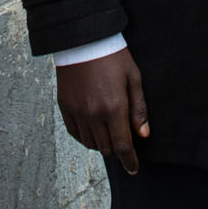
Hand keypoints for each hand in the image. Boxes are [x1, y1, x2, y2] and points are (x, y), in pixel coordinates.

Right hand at [56, 49, 149, 173]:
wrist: (83, 39)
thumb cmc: (113, 56)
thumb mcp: (133, 78)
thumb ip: (138, 109)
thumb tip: (142, 135)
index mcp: (114, 108)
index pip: (123, 147)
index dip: (130, 162)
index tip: (134, 169)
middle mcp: (94, 114)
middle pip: (107, 148)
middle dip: (118, 151)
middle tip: (124, 142)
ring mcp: (77, 112)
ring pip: (91, 144)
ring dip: (102, 144)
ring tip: (109, 132)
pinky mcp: (65, 107)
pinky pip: (75, 133)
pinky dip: (86, 136)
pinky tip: (93, 128)